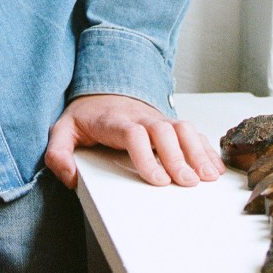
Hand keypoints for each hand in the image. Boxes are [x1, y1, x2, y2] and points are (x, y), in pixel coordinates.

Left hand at [44, 93, 225, 191]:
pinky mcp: (169, 124)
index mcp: (114, 121)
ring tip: (207, 177)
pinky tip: (214, 168)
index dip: (147, 156)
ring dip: (197, 152)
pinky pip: (192, 132)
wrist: (101, 89)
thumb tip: (71, 178)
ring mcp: (157, 119)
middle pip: (164, 131)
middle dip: (178, 157)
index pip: (134, 134)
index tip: (157, 180)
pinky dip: (205, 149)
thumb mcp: (61, 131)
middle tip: (187, 183)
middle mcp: (140, 117)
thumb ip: (58, 154)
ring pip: (183, 128)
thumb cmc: (85, 116)